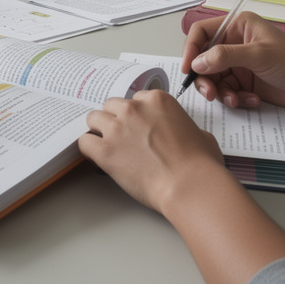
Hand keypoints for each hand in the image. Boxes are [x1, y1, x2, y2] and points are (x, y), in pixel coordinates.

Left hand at [78, 90, 226, 214]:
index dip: (135, 115)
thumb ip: (183, 126)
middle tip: (121, 137)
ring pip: (93, 119)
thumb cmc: (200, 164)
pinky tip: (96, 156)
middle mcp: (134, 109)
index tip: (136, 127)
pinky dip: (89, 148)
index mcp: (157, 100)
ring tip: (107, 145)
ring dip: (99, 131)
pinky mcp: (105, 150)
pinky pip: (84, 142)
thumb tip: (182, 134)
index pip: (135, 99)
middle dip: (115, 120)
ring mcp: (117, 128)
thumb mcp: (200, 134)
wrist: (189, 185)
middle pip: (111, 106)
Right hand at [181, 12, 284, 111]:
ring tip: (235, 100)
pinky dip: (235, 99)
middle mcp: (236, 44)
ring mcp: (241, 65)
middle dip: (205, 78)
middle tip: (210, 93)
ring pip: (214, 79)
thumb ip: (225, 56)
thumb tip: (197, 63)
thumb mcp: (260, 55)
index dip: (191, 50)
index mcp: (238, 26)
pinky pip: (228, 92)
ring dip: (221, 92)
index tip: (187, 70)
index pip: (202, 33)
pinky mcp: (247, 84)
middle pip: (204, 60)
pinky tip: (251, 101)